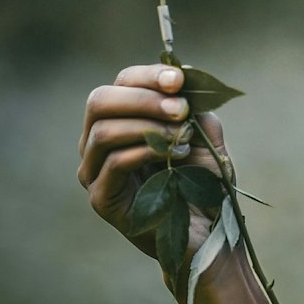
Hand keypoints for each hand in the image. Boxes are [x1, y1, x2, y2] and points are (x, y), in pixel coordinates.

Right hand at [78, 63, 228, 259]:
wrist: (209, 232)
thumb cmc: (204, 182)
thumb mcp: (203, 134)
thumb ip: (192, 105)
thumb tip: (182, 72)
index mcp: (120, 120)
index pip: (120, 84)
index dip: (148, 76)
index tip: (179, 80)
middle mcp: (98, 144)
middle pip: (100, 101)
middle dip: (144, 98)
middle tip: (180, 109)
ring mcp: (94, 172)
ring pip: (103, 131)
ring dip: (147, 125)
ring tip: (182, 135)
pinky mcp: (101, 199)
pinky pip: (113, 164)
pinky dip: (145, 151)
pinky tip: (175, 155)